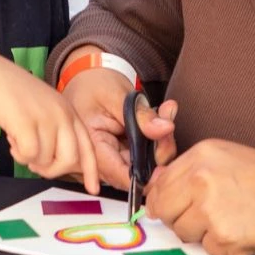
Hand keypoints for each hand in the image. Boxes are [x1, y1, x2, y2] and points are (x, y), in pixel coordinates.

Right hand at [0, 52, 100, 193]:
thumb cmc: (12, 93)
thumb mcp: (44, 109)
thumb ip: (56, 130)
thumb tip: (58, 162)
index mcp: (68, 111)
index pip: (88, 146)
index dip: (92, 170)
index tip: (93, 188)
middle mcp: (61, 114)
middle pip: (70, 160)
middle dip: (52, 170)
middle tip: (35, 163)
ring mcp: (45, 118)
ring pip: (46, 160)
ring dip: (29, 159)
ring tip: (18, 141)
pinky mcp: (26, 123)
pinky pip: (29, 156)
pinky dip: (18, 155)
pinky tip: (12, 140)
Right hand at [60, 63, 176, 187]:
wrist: (86, 77)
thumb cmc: (93, 83)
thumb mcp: (117, 95)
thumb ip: (140, 115)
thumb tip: (165, 129)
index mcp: (92, 147)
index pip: (121, 175)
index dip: (147, 177)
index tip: (167, 167)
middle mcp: (100, 159)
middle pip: (136, 172)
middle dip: (159, 151)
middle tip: (167, 123)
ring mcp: (113, 157)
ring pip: (145, 164)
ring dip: (161, 142)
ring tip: (164, 112)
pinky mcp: (123, 151)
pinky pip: (145, 154)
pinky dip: (157, 137)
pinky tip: (160, 116)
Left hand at [145, 139, 254, 254]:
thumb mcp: (231, 160)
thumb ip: (193, 172)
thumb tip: (156, 188)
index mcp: (203, 154)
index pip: (159, 183)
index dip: (165, 200)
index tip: (174, 207)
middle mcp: (202, 177)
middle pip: (163, 210)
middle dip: (181, 219)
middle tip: (212, 217)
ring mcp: (210, 207)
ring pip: (183, 233)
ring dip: (204, 235)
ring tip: (236, 221)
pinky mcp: (223, 235)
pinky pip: (208, 250)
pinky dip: (225, 248)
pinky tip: (247, 233)